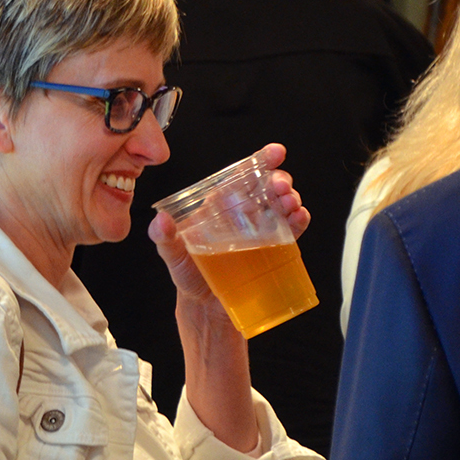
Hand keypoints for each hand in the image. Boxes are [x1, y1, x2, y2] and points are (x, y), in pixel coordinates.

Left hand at [148, 143, 307, 313]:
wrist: (205, 307)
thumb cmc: (188, 275)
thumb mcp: (171, 255)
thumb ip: (164, 238)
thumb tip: (160, 221)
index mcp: (219, 206)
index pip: (239, 178)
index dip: (258, 162)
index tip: (275, 152)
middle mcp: (241, 214)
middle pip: (265, 188)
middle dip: (278, 180)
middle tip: (281, 184)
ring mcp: (259, 230)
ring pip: (280, 205)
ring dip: (290, 199)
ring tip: (291, 202)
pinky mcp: (272, 249)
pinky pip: (290, 231)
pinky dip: (298, 222)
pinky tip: (300, 217)